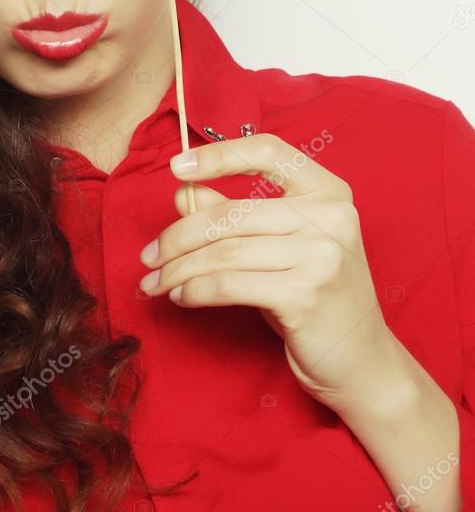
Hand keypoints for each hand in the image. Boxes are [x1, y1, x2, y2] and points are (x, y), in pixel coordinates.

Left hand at [137, 133, 395, 412]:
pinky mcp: (305, 295)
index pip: (267, 151)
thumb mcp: (277, 245)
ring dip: (178, 269)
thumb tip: (183, 192)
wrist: (362, 361)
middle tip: (148, 256)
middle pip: (229, 214)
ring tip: (156, 282)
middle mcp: (330, 216)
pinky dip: (196, 291)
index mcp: (327, 191)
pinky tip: (182, 297)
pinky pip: (229, 284)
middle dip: (177, 238)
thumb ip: (233, 213)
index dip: (217, 154)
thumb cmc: (313, 295)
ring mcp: (321, 256)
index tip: (175, 167)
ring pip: (223, 252)